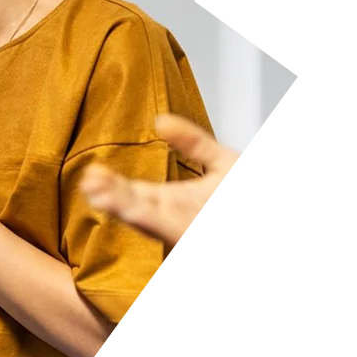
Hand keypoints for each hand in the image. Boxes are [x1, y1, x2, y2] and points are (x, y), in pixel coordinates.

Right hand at [79, 114, 240, 245]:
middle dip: (109, 196)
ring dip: (120, 209)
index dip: (112, 185)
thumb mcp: (223, 163)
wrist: (270, 215)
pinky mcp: (185, 235)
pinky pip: (162, 227)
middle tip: (87, 181)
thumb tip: (160, 122)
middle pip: (133, 207)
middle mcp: (170, 219)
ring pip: (145, 221)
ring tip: (95, 194)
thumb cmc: (234, 194)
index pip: (133, 193)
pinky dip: (145, 219)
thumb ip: (193, 142)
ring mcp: (178, 230)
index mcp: (171, 202)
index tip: (93, 173)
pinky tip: (130, 209)